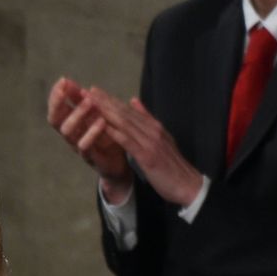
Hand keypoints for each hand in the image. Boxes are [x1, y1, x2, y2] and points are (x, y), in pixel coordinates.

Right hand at [46, 76, 132, 199]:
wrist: (118, 164)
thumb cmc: (105, 136)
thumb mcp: (95, 115)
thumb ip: (83, 101)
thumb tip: (70, 82)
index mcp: (71, 124)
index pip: (56, 108)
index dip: (57, 95)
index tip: (63, 80)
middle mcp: (71, 135)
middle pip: (55, 119)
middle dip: (59, 102)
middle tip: (68, 88)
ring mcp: (78, 146)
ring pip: (67, 132)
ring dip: (77, 114)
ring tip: (90, 101)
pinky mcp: (90, 157)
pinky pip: (84, 146)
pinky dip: (91, 133)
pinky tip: (101, 121)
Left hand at [84, 87, 203, 207]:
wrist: (188, 184)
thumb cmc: (172, 165)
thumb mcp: (161, 139)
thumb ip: (146, 119)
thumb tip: (133, 100)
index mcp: (154, 126)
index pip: (129, 110)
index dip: (111, 99)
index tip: (95, 91)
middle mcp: (152, 130)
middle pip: (125, 112)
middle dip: (105, 101)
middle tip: (88, 91)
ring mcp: (151, 142)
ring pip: (125, 123)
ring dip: (106, 112)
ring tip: (91, 104)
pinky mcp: (148, 156)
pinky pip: (128, 141)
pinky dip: (114, 132)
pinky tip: (102, 126)